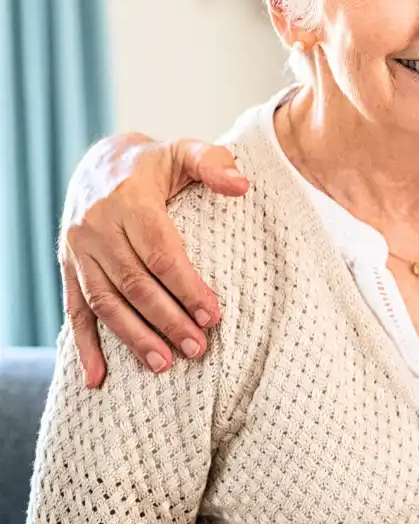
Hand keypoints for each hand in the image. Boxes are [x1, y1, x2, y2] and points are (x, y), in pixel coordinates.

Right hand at [60, 134, 248, 386]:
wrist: (100, 162)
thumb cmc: (156, 163)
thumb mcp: (186, 150)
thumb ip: (214, 163)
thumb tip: (241, 186)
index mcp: (130, 200)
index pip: (160, 253)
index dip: (186, 286)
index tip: (213, 315)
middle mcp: (97, 227)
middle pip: (134, 283)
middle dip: (167, 320)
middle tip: (198, 349)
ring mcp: (78, 250)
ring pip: (105, 302)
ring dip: (133, 337)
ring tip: (165, 364)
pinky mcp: (67, 267)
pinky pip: (75, 310)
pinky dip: (85, 346)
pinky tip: (99, 378)